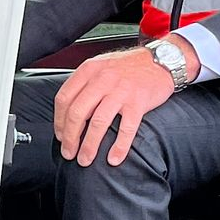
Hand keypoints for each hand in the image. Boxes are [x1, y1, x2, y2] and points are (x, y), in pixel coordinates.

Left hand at [53, 46, 181, 165]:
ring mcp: (121, 91)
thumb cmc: (128, 67)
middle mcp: (102, 79)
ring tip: (85, 159)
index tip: (61, 136)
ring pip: (98, 122)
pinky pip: (126, 129)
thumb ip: (84, 84)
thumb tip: (68, 111)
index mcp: (89, 71)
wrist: (160, 60)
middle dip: (70, 138)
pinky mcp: (139, 102)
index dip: (59, 121)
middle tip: (69, 152)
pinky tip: (113, 159)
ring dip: (89, 145)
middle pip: (77, 113)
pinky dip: (119, 147)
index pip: (64, 99)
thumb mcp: (100, 67)